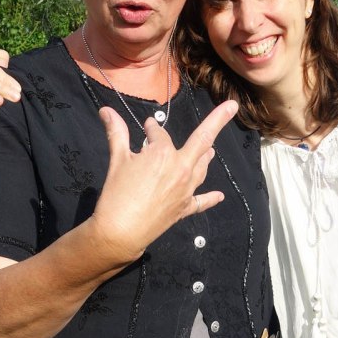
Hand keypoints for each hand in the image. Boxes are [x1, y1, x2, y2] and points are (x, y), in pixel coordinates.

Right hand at [87, 100, 237, 265]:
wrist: (121, 231)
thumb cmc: (117, 194)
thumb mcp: (117, 160)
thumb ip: (116, 132)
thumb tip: (107, 110)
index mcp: (163, 153)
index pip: (159, 134)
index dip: (151, 129)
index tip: (146, 127)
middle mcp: (181, 168)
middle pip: (202, 140)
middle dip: (218, 120)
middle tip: (231, 106)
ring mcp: (186, 189)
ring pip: (202, 168)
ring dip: (207, 157)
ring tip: (212, 150)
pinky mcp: (185, 207)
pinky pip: (202, 201)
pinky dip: (211, 198)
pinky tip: (220, 196)